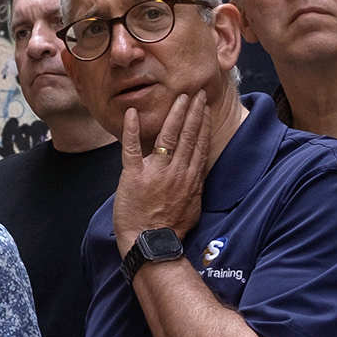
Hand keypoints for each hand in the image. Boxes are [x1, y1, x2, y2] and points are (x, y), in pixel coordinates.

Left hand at [112, 92, 213, 254]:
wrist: (151, 244)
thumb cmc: (170, 230)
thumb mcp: (192, 206)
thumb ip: (193, 186)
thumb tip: (196, 174)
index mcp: (190, 178)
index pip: (199, 144)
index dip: (202, 123)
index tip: (204, 107)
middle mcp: (176, 171)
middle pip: (187, 135)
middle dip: (193, 111)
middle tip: (196, 92)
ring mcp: (155, 172)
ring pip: (167, 136)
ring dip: (174, 114)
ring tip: (179, 97)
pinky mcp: (133, 176)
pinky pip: (131, 148)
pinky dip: (131, 130)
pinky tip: (131, 113)